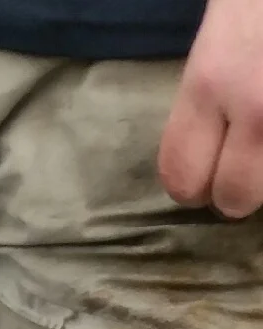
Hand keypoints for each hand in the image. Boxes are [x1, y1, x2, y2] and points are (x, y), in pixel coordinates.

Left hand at [159, 0, 262, 217]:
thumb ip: (212, 82)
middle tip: (250, 160)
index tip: (208, 171)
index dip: (193, 182)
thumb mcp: (225, 21)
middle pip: (234, 198)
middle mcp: (256, 107)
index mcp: (212, 78)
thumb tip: (211, 137)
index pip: (181, 175)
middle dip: (241, 187)